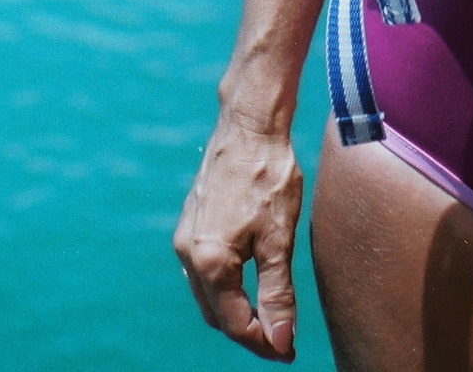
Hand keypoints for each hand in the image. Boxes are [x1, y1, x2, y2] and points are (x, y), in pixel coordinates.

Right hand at [174, 110, 303, 360]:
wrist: (249, 125)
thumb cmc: (268, 176)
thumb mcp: (279, 240)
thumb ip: (277, 293)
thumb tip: (280, 339)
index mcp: (210, 262)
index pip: (235, 324)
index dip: (262, 343)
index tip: (288, 352)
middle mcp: (189, 253)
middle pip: (216, 314)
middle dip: (246, 331)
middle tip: (280, 338)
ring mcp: (185, 237)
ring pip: (206, 293)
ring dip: (232, 310)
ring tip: (266, 314)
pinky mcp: (190, 222)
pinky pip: (202, 269)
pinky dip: (222, 285)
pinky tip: (245, 280)